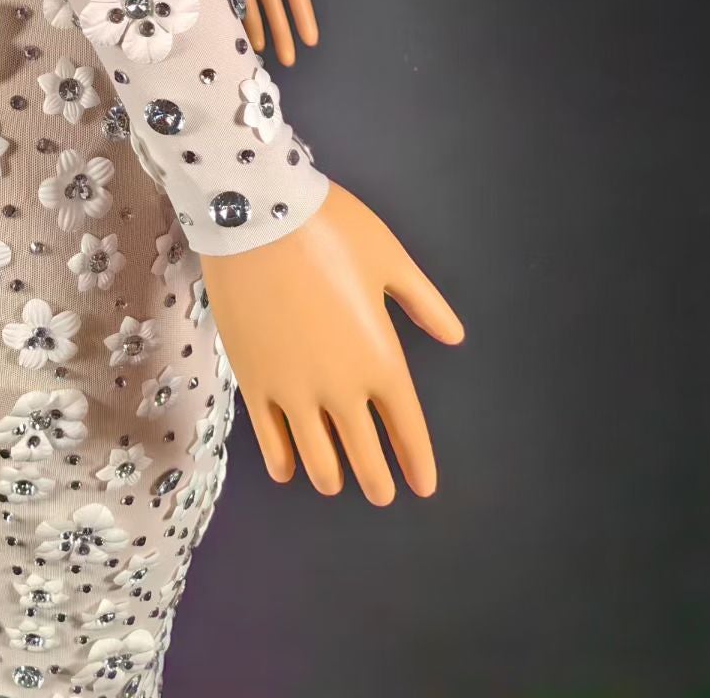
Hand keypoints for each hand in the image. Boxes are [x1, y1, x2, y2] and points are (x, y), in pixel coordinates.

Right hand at [200, 182, 464, 504]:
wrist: (258, 216)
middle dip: (377, 480)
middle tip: (382, 493)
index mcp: (382, 360)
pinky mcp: (253, 382)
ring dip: (331, 476)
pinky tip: (287, 470)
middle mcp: (341, 388)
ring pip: (318, 459)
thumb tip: (455, 336)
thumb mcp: (390, 259)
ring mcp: (293, 390)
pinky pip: (270, 439)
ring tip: (334, 482)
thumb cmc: (332, 231)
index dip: (417, 462)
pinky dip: (282, 461)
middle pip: (364, 456)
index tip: (423, 486)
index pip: (408, 430)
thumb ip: (424, 303)